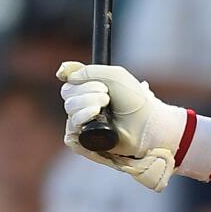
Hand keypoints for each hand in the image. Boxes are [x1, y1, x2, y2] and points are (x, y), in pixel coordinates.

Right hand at [55, 62, 188, 191]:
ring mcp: (84, 123)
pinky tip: (94, 116)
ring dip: (87, 103)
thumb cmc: (135, 100)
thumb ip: (89, 70)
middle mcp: (85, 106)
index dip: (74, 77)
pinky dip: (82, 120)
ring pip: (69, 109)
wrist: (146, 123)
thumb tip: (64, 74)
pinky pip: (70, 130)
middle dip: (88, 91)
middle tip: (107, 95)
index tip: (81, 76)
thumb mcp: (115, 75)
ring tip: (105, 106)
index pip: (70, 81)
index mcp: (91, 90)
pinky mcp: (84, 140)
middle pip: (68, 93)